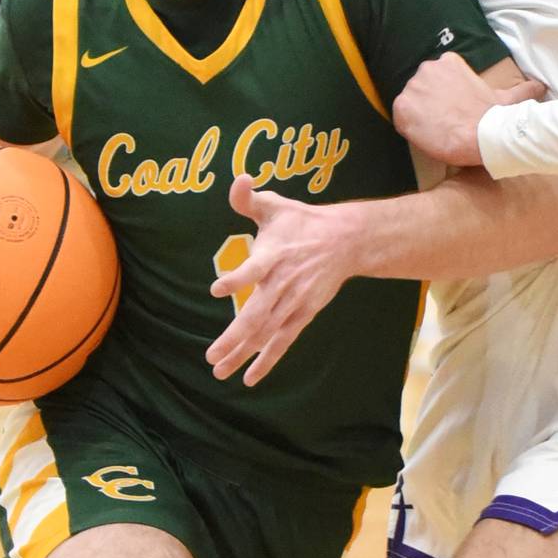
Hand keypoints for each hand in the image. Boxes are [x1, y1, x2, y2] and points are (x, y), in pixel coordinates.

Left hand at [204, 172, 356, 385]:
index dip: (237, 278)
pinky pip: (282, 341)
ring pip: (266, 334)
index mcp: (273, 255)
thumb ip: (248, 197)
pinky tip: (250, 378)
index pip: (254, 268)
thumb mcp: (275, 205)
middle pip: (257, 314)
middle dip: (233, 337)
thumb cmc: (301, 222)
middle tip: (211, 356)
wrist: (346, 241)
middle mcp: (283, 283)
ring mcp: (294, 303)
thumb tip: (238, 179)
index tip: (218, 289)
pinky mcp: (303, 314)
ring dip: (243, 354)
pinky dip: (267, 360)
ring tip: (219, 371)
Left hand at [392, 54, 543, 167]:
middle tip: (446, 123)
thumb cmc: (494, 116)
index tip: (455, 111)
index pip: (435, 80)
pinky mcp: (402, 108)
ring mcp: (412, 88)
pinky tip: (428, 137)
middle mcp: (426, 69)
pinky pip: (400, 121)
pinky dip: (410, 130)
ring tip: (439, 131)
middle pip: (420, 91)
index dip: (443, 98)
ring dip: (419, 118)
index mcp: (448, 62)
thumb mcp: (509, 97)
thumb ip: (521, 89)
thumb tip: (542, 87)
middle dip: (429, 106)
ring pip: (410, 106)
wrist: (482, 135)